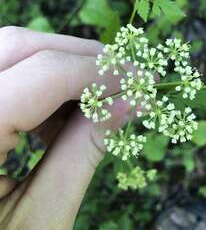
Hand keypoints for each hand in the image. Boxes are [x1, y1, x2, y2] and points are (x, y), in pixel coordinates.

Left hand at [0, 27, 129, 229]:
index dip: (99, 72)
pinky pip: (7, 73)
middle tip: (124, 79)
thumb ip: (82, 153)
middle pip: (21, 46)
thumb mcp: (38, 218)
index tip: (139, 82)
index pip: (44, 74)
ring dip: (62, 70)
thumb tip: (127, 103)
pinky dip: (41, 85)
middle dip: (82, 58)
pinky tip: (58, 117)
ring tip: (94, 105)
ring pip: (13, 52)